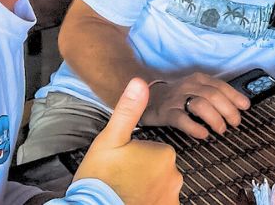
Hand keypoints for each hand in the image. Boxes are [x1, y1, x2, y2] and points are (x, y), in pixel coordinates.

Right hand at [73, 78, 182, 203]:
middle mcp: (174, 174)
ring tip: (125, 191)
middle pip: (160, 169)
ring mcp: (172, 196)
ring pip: (161, 187)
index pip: (156, 151)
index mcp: (164, 153)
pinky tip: (134, 199)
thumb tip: (140, 82)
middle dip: (144, 174)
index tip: (122, 164)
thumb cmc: (100, 177)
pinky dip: (152, 201)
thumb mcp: (110, 139)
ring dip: (147, 189)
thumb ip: (128, 111)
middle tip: (122, 179)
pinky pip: (163, 201)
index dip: (137, 157)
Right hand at [143, 73, 250, 138]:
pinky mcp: (166, 112)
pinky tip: (204, 134)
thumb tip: (239, 105)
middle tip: (235, 123)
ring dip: (215, 118)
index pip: (221, 86)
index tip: (245, 107)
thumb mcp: (196, 89)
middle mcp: (188, 86)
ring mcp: (177, 99)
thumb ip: (214, 94)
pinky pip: (182, 120)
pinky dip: (195, 127)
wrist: (148, 99)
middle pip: (214, 95)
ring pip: (201, 105)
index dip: (235, 96)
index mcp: (198, 79)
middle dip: (228, 110)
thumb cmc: (178, 97)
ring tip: (221, 130)